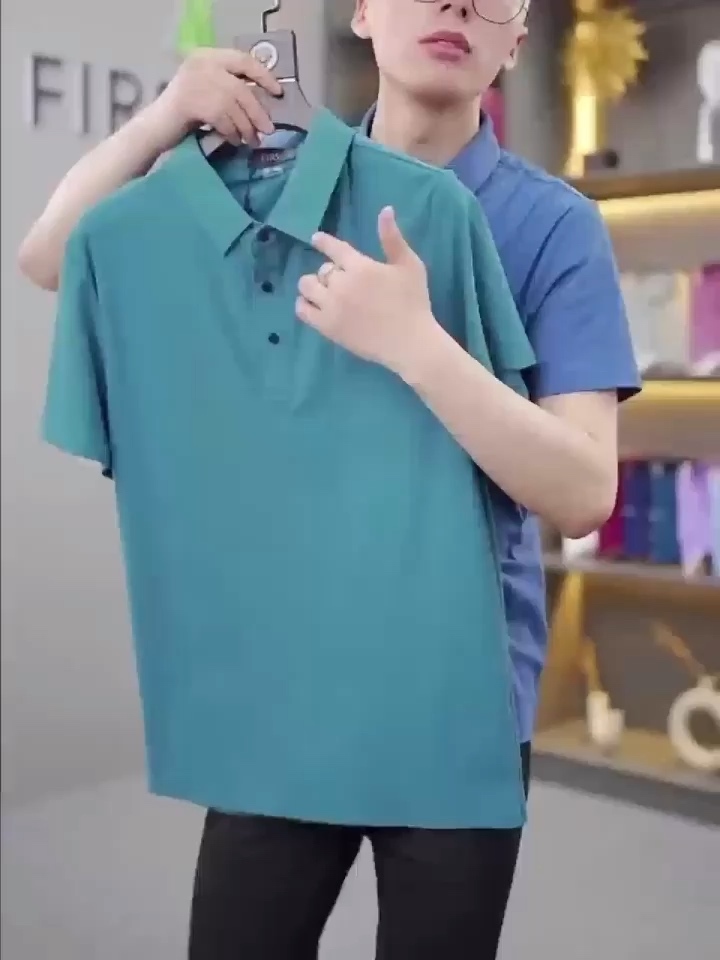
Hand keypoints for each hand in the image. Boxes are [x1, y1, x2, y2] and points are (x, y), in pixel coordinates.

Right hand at [152, 48, 282, 149]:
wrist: (156, 127)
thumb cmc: (186, 114)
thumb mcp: (209, 92)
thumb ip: (231, 88)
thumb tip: (264, 100)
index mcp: (207, 56)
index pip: (242, 60)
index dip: (263, 75)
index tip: (278, 92)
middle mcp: (201, 64)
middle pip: (241, 88)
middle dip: (258, 111)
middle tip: (268, 129)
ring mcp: (195, 82)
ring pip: (234, 106)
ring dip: (246, 127)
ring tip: (251, 141)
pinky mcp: (192, 102)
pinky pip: (223, 119)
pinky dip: (232, 132)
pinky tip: (235, 141)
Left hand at [296, 208, 438, 377]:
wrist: (409, 342)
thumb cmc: (414, 302)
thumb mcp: (410, 265)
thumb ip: (393, 239)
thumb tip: (385, 209)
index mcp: (361, 266)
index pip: (334, 248)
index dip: (323, 242)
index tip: (316, 239)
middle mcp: (341, 284)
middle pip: (322, 270)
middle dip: (330, 272)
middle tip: (340, 281)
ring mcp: (332, 306)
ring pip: (307, 287)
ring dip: (313, 286)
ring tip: (322, 292)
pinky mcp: (327, 327)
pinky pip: (303, 310)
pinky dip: (304, 304)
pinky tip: (313, 306)